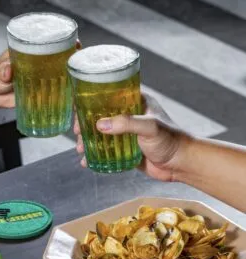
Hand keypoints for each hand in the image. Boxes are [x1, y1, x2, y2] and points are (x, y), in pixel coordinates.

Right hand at [75, 93, 191, 181]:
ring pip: (102, 134)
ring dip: (88, 141)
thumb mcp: (149, 126)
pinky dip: (95, 156)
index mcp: (136, 101)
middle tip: (76, 133)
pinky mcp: (127, 151)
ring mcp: (127, 134)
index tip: (78, 110)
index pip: (109, 95)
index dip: (91, 100)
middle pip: (101, 115)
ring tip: (80, 150)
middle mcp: (130, 115)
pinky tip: (87, 162)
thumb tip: (99, 125)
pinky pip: (107, 151)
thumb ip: (126, 123)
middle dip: (85, 124)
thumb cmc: (171, 139)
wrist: (182, 164)